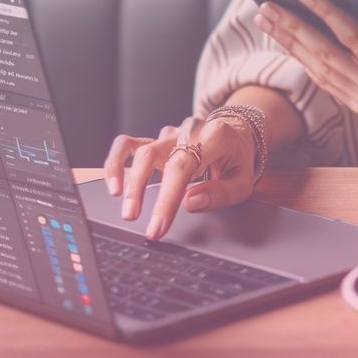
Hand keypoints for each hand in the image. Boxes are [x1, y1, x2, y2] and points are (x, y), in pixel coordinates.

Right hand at [101, 114, 257, 239]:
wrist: (237, 134)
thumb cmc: (238, 159)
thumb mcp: (243, 179)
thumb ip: (221, 192)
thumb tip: (190, 202)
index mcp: (211, 137)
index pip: (182, 166)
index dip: (167, 198)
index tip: (157, 225)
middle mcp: (186, 131)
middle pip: (153, 155)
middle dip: (139, 190)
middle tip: (132, 219)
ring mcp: (168, 134)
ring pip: (137, 146)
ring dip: (123, 174)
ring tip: (117, 199)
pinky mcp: (155, 141)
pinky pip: (128, 144)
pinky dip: (116, 162)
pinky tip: (114, 185)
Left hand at [253, 0, 357, 134]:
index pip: (349, 34)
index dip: (323, 10)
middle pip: (322, 54)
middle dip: (291, 28)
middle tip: (265, 6)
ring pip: (318, 71)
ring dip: (291, 45)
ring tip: (267, 22)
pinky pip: (327, 83)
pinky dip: (307, 63)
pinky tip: (292, 45)